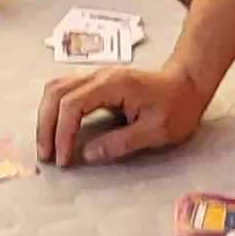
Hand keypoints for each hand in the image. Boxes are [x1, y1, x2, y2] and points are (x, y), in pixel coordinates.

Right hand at [36, 63, 207, 165]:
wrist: (188, 84)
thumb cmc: (177, 105)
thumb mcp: (156, 131)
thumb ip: (120, 142)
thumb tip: (87, 154)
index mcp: (113, 85)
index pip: (72, 105)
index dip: (63, 134)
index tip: (65, 159)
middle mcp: (100, 75)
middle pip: (56, 93)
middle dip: (46, 126)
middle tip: (46, 156)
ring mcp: (97, 77)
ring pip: (56, 89)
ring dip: (47, 117)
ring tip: (47, 145)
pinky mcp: (97, 84)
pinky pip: (65, 91)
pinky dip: (55, 110)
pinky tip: (56, 129)